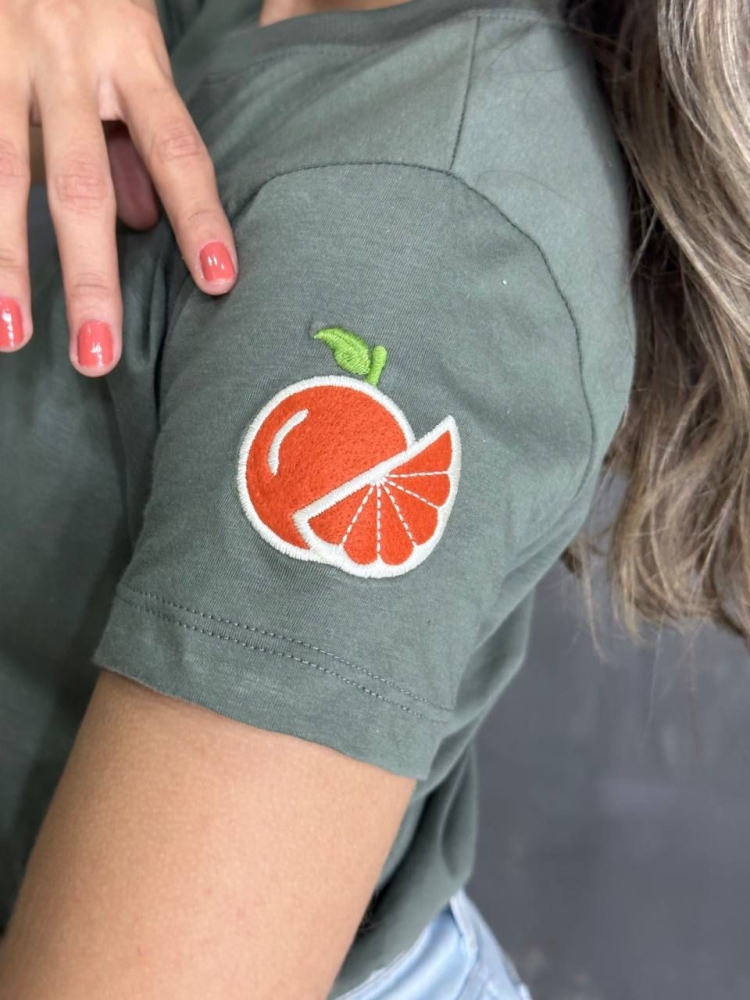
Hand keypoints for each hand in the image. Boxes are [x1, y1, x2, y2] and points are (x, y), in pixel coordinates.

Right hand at [0, 0, 237, 375]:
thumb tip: (149, 222)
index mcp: (132, 53)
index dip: (198, 216)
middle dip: (89, 276)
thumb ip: (138, 130)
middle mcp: (67, 56)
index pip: (177, 149)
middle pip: (82, 182)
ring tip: (10, 333)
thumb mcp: (129, 44)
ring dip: (4, 261)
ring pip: (0, 170)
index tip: (217, 281)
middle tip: (98, 355)